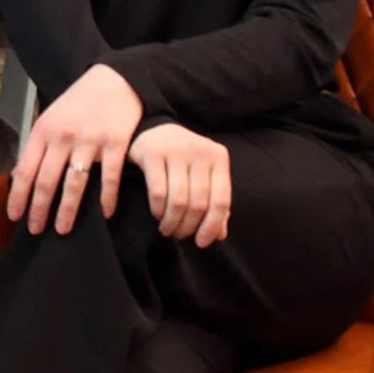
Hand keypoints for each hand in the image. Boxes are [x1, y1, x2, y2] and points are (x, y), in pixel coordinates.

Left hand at [8, 62, 141, 234]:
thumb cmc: (79, 103)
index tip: (14, 217)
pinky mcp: (115, 143)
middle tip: (35, 231)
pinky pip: (109, 177)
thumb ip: (38, 146)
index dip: (18, 196)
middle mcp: (64, 137)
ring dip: (67, 210)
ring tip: (62, 229)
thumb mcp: (50, 118)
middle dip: (39, 210)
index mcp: (44, 131)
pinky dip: (107, 198)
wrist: (114, 80)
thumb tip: (20, 177)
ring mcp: (90, 140)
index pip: (25, 170)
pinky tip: (105, 214)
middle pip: (47, 181)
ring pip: (75, 183)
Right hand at [128, 123, 232, 245]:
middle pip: (199, 203)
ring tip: (167, 229)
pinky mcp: (152, 153)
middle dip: (188, 227)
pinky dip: (158, 209)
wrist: (153, 129)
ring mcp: (176, 150)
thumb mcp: (204, 175)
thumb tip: (220, 234)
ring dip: (172, 222)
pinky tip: (157, 214)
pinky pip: (158, 192)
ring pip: (179, 200)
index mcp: (219, 157)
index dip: (212, 226)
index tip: (202, 243)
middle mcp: (200, 151)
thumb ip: (214, 201)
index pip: (221, 200)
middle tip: (179, 235)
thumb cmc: (183, 159)